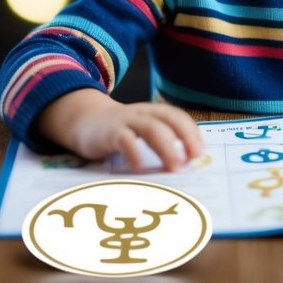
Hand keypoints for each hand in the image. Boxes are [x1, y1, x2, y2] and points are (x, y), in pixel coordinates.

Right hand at [36, 88, 205, 170]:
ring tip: (174, 167)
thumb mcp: (140, 133)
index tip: (200, 153)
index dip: (191, 132)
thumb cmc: (118, 132)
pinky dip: (134, 152)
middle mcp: (143, 113)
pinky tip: (140, 167)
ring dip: (166, 147)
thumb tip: (184, 169)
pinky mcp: (109, 132)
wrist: (82, 119)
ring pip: (151, 128)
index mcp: (154, 112)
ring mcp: (126, 121)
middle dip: (184, 139)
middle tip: (191, 162)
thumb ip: (159, 144)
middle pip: (169, 120)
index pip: (178, 117)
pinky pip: (124, 139)